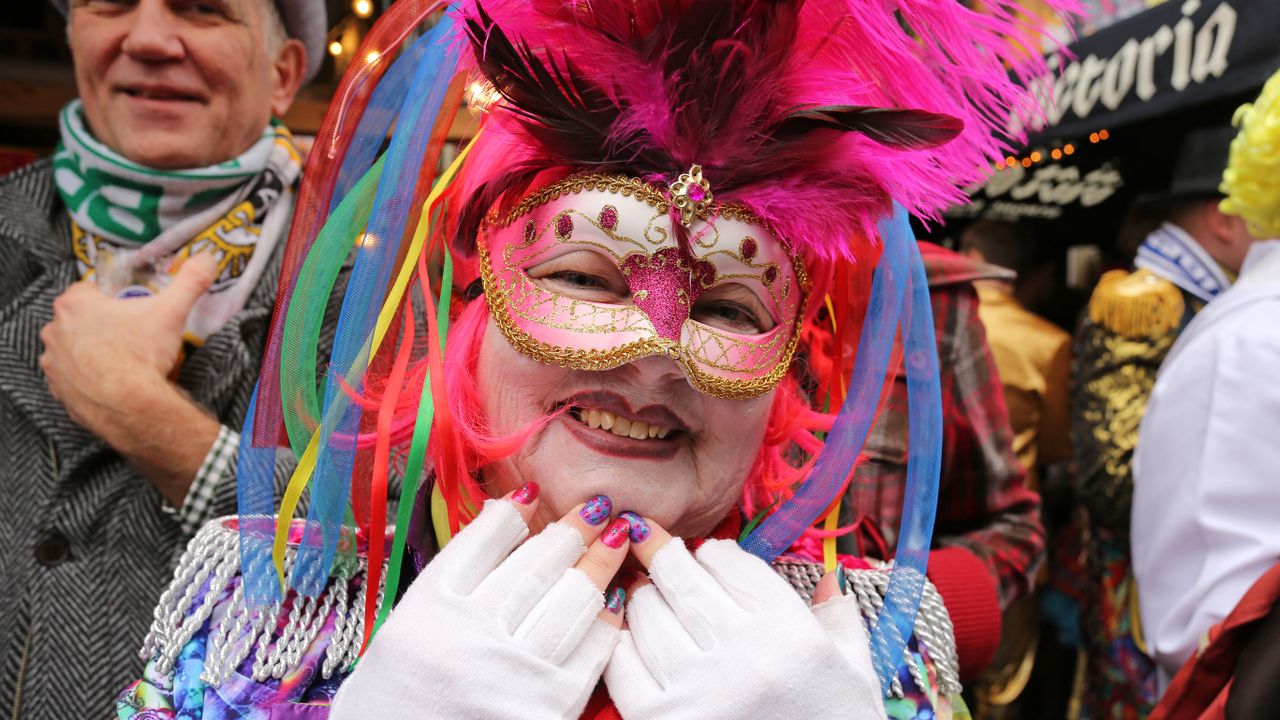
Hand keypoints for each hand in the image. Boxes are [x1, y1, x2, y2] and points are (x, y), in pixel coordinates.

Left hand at [40, 254, 216, 440]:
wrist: (132, 407)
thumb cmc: (141, 358)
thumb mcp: (172, 311)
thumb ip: (190, 280)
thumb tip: (205, 260)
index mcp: (75, 305)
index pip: (89, 289)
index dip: (113, 297)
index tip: (130, 308)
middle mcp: (56, 331)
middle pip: (81, 318)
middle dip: (103, 324)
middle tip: (133, 334)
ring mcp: (53, 362)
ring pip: (74, 348)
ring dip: (93, 351)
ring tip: (124, 360)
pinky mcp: (58, 389)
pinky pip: (72, 377)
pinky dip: (89, 378)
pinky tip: (113, 380)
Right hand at [330, 486, 631, 719]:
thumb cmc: (400, 697)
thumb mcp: (408, 628)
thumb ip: (451, 576)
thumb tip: (510, 512)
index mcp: (429, 610)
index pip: (483, 543)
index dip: (514, 515)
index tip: (534, 494)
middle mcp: (471, 634)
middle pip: (536, 566)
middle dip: (571, 531)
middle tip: (597, 505)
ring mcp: (513, 671)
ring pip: (570, 599)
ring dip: (598, 563)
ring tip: (615, 536)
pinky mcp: (549, 707)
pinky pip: (589, 650)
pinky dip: (604, 621)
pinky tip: (613, 600)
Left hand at [604, 518, 885, 719]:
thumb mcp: (854, 670)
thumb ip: (838, 618)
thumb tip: (829, 577)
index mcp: (791, 635)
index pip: (732, 563)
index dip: (713, 552)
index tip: (708, 556)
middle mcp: (743, 656)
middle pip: (682, 578)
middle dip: (665, 557)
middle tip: (658, 551)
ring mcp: (696, 690)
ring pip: (647, 613)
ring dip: (644, 598)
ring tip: (652, 599)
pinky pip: (621, 663)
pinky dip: (622, 644)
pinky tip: (634, 642)